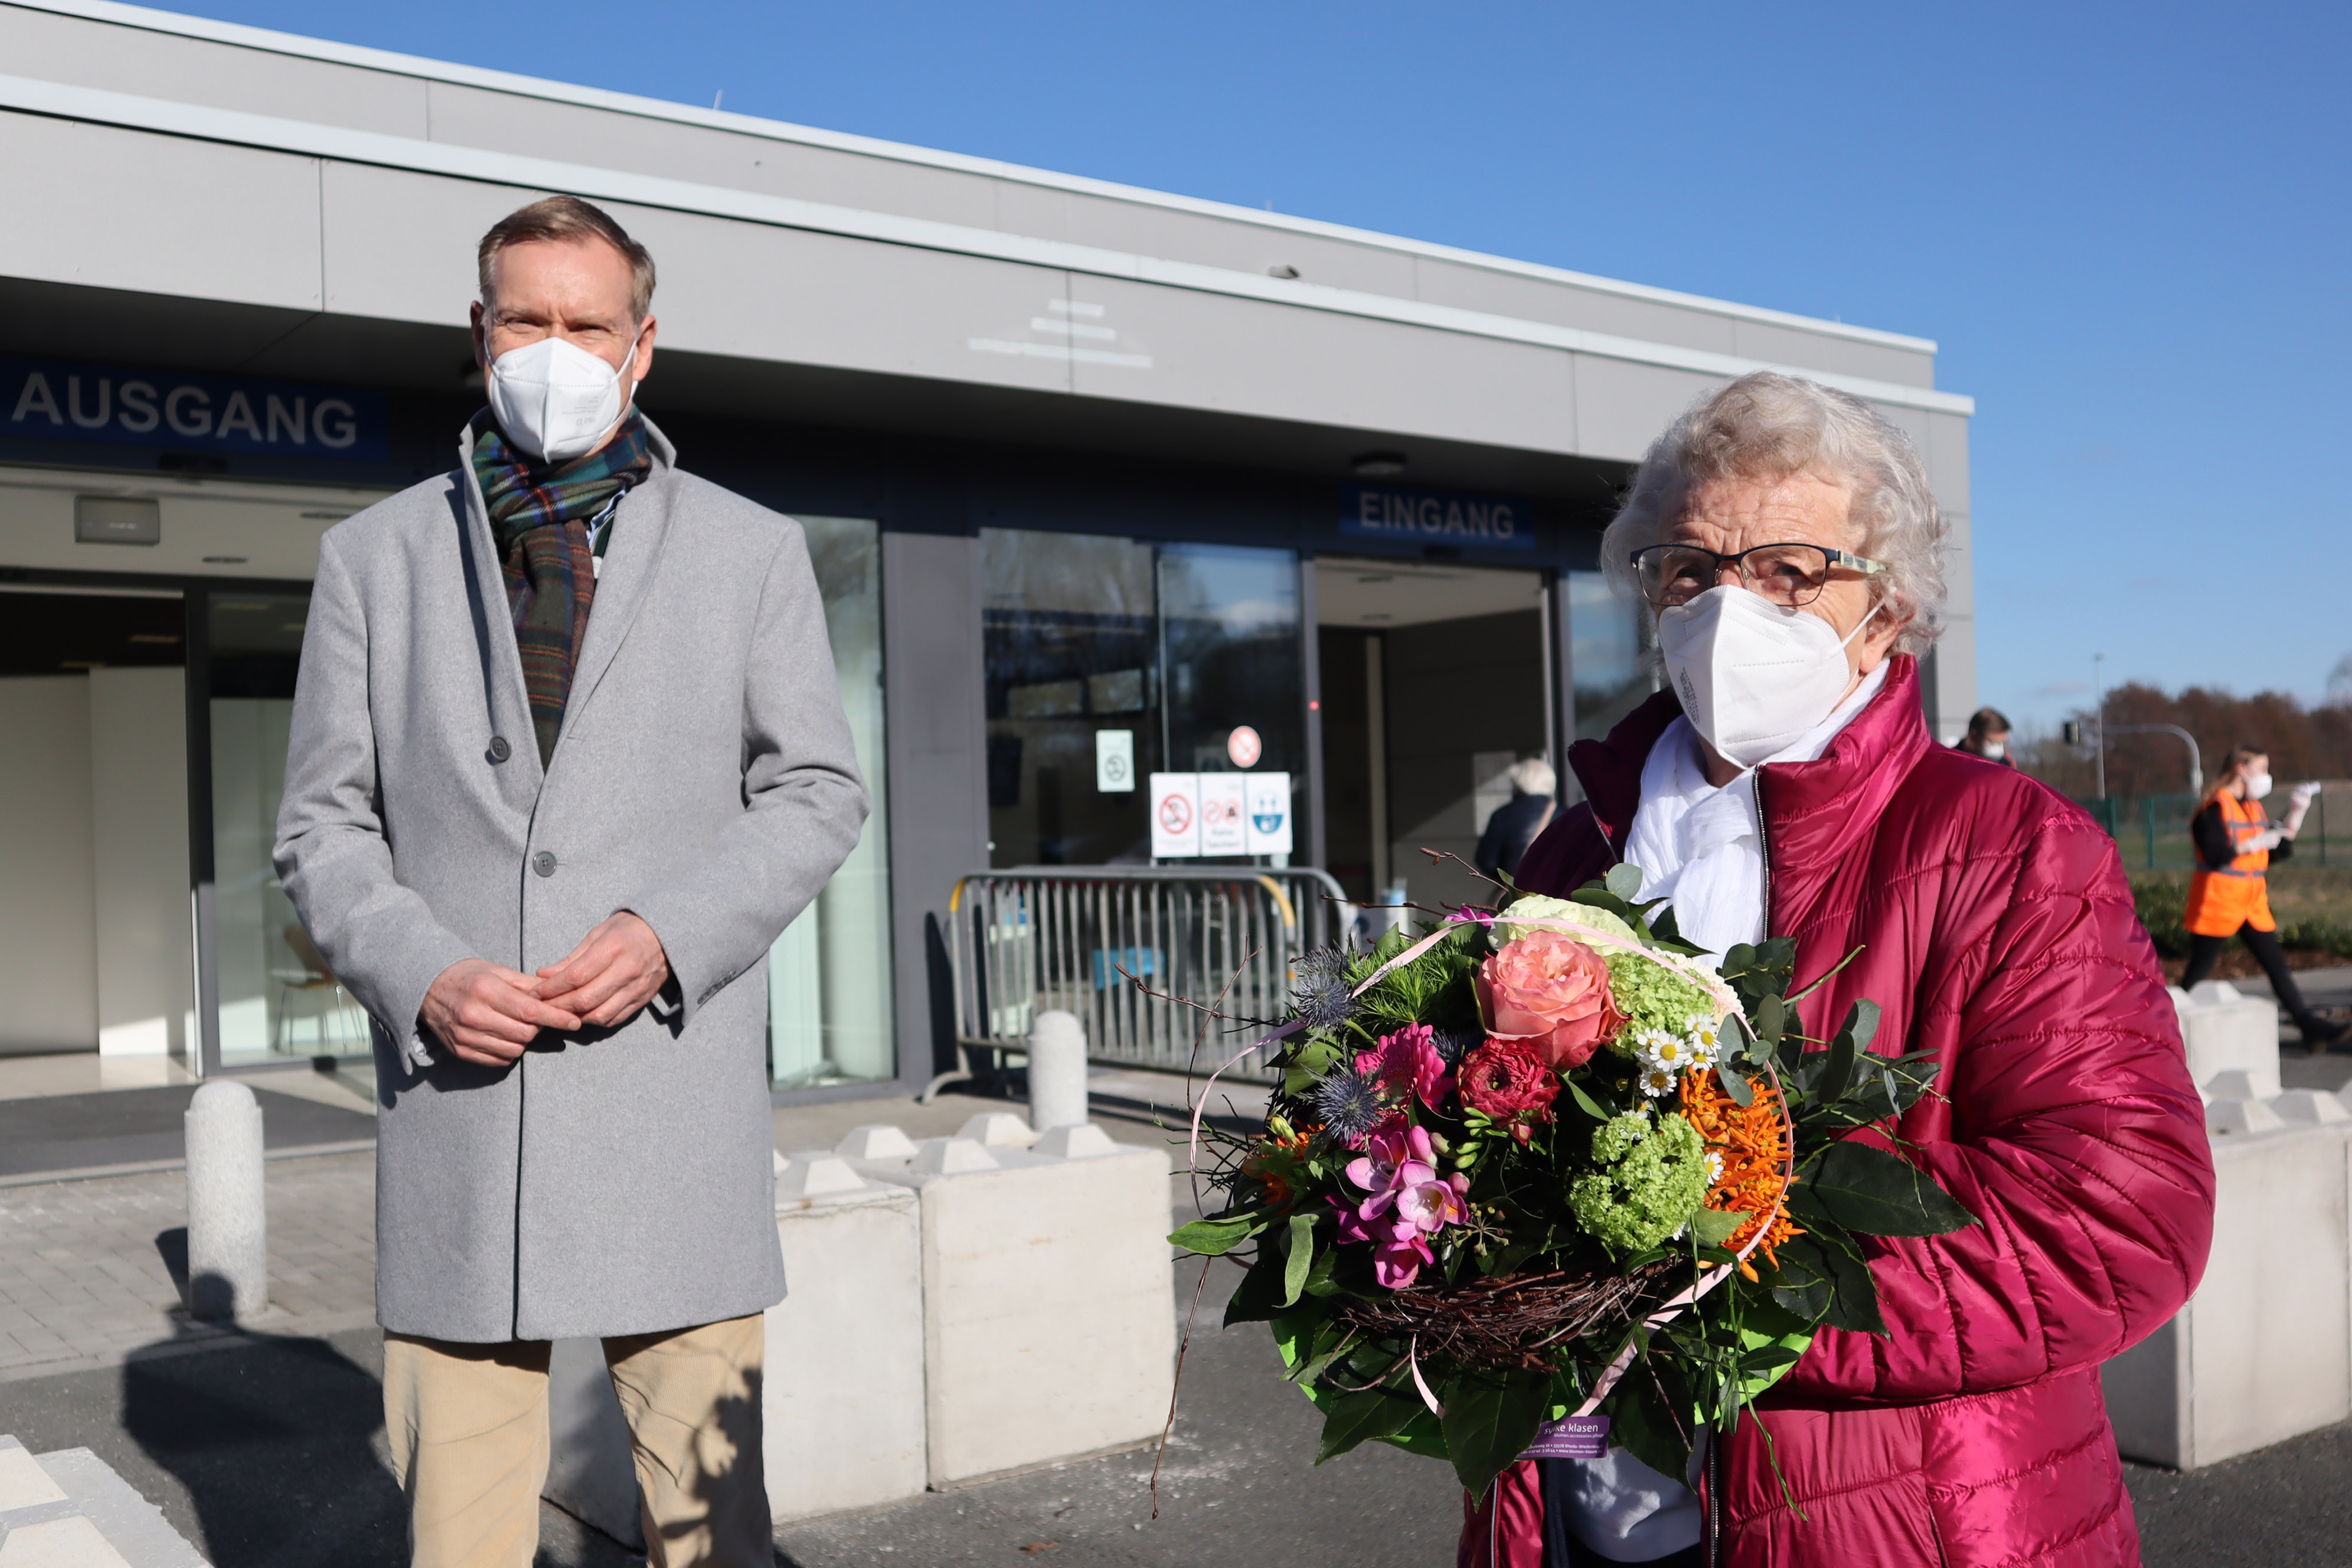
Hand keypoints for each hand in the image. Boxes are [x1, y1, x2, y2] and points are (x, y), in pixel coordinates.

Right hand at [422, 959, 582, 1066]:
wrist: (427, 988)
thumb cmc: (468, 977)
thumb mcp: (497, 971)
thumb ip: (528, 984)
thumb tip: (559, 993)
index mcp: (485, 990)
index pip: (530, 1011)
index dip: (556, 1018)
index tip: (574, 1022)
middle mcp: (473, 1015)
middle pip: (525, 1033)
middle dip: (538, 1027)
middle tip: (536, 1016)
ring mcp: (464, 1035)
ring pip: (514, 1049)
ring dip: (523, 1040)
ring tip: (517, 1025)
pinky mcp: (459, 1050)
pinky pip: (498, 1060)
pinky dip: (508, 1051)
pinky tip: (504, 1036)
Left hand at [534, 911, 671, 1028]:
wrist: (668, 936)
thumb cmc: (628, 930)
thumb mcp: (599, 933)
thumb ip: (572, 958)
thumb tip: (543, 974)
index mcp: (613, 948)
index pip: (575, 976)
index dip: (551, 988)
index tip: (536, 991)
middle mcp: (626, 970)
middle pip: (584, 999)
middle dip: (558, 1006)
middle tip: (542, 1005)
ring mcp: (636, 988)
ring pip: (598, 1014)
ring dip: (575, 1017)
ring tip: (560, 1011)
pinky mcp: (642, 1000)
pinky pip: (613, 1019)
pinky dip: (594, 1020)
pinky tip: (583, 1014)